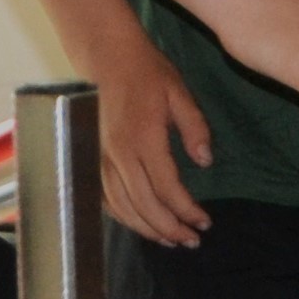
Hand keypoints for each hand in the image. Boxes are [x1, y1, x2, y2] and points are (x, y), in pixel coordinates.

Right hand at [68, 25, 216, 247]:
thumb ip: (195, 128)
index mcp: (143, 138)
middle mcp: (118, 153)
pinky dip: (124, 216)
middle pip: (143, 204)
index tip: (205, 222)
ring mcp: (102, 158)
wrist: (108, 58)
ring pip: (122, 206)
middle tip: (191, 241)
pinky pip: (106, 198)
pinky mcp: (94, 158)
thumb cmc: (148, 72)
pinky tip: (141, 224)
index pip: (166, 187)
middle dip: (169, 228)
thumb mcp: (180, 93)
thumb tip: (205, 163)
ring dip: (146, 228)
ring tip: (170, 240)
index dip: (186, 210)